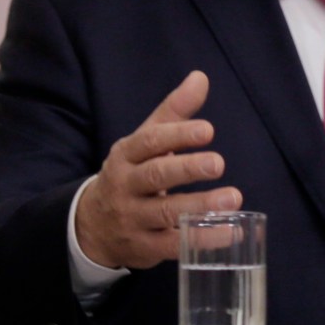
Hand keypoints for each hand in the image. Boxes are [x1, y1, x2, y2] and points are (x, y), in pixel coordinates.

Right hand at [74, 71, 240, 270]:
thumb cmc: (131, 174)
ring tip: (233, 198)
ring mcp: (132, 219)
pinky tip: (230, 232)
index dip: (177, 135)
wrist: (92, 225)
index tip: (207, 130)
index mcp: (126, 156)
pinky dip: (202, 240)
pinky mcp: (144, 247)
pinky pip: (173, 244)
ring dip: (200, 206)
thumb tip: (200, 77)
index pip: (148, 142)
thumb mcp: (145, 141)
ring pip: (165, 212)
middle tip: (218, 164)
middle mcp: (125, 186)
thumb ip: (173, 112)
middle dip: (187, 169)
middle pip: (155, 176)